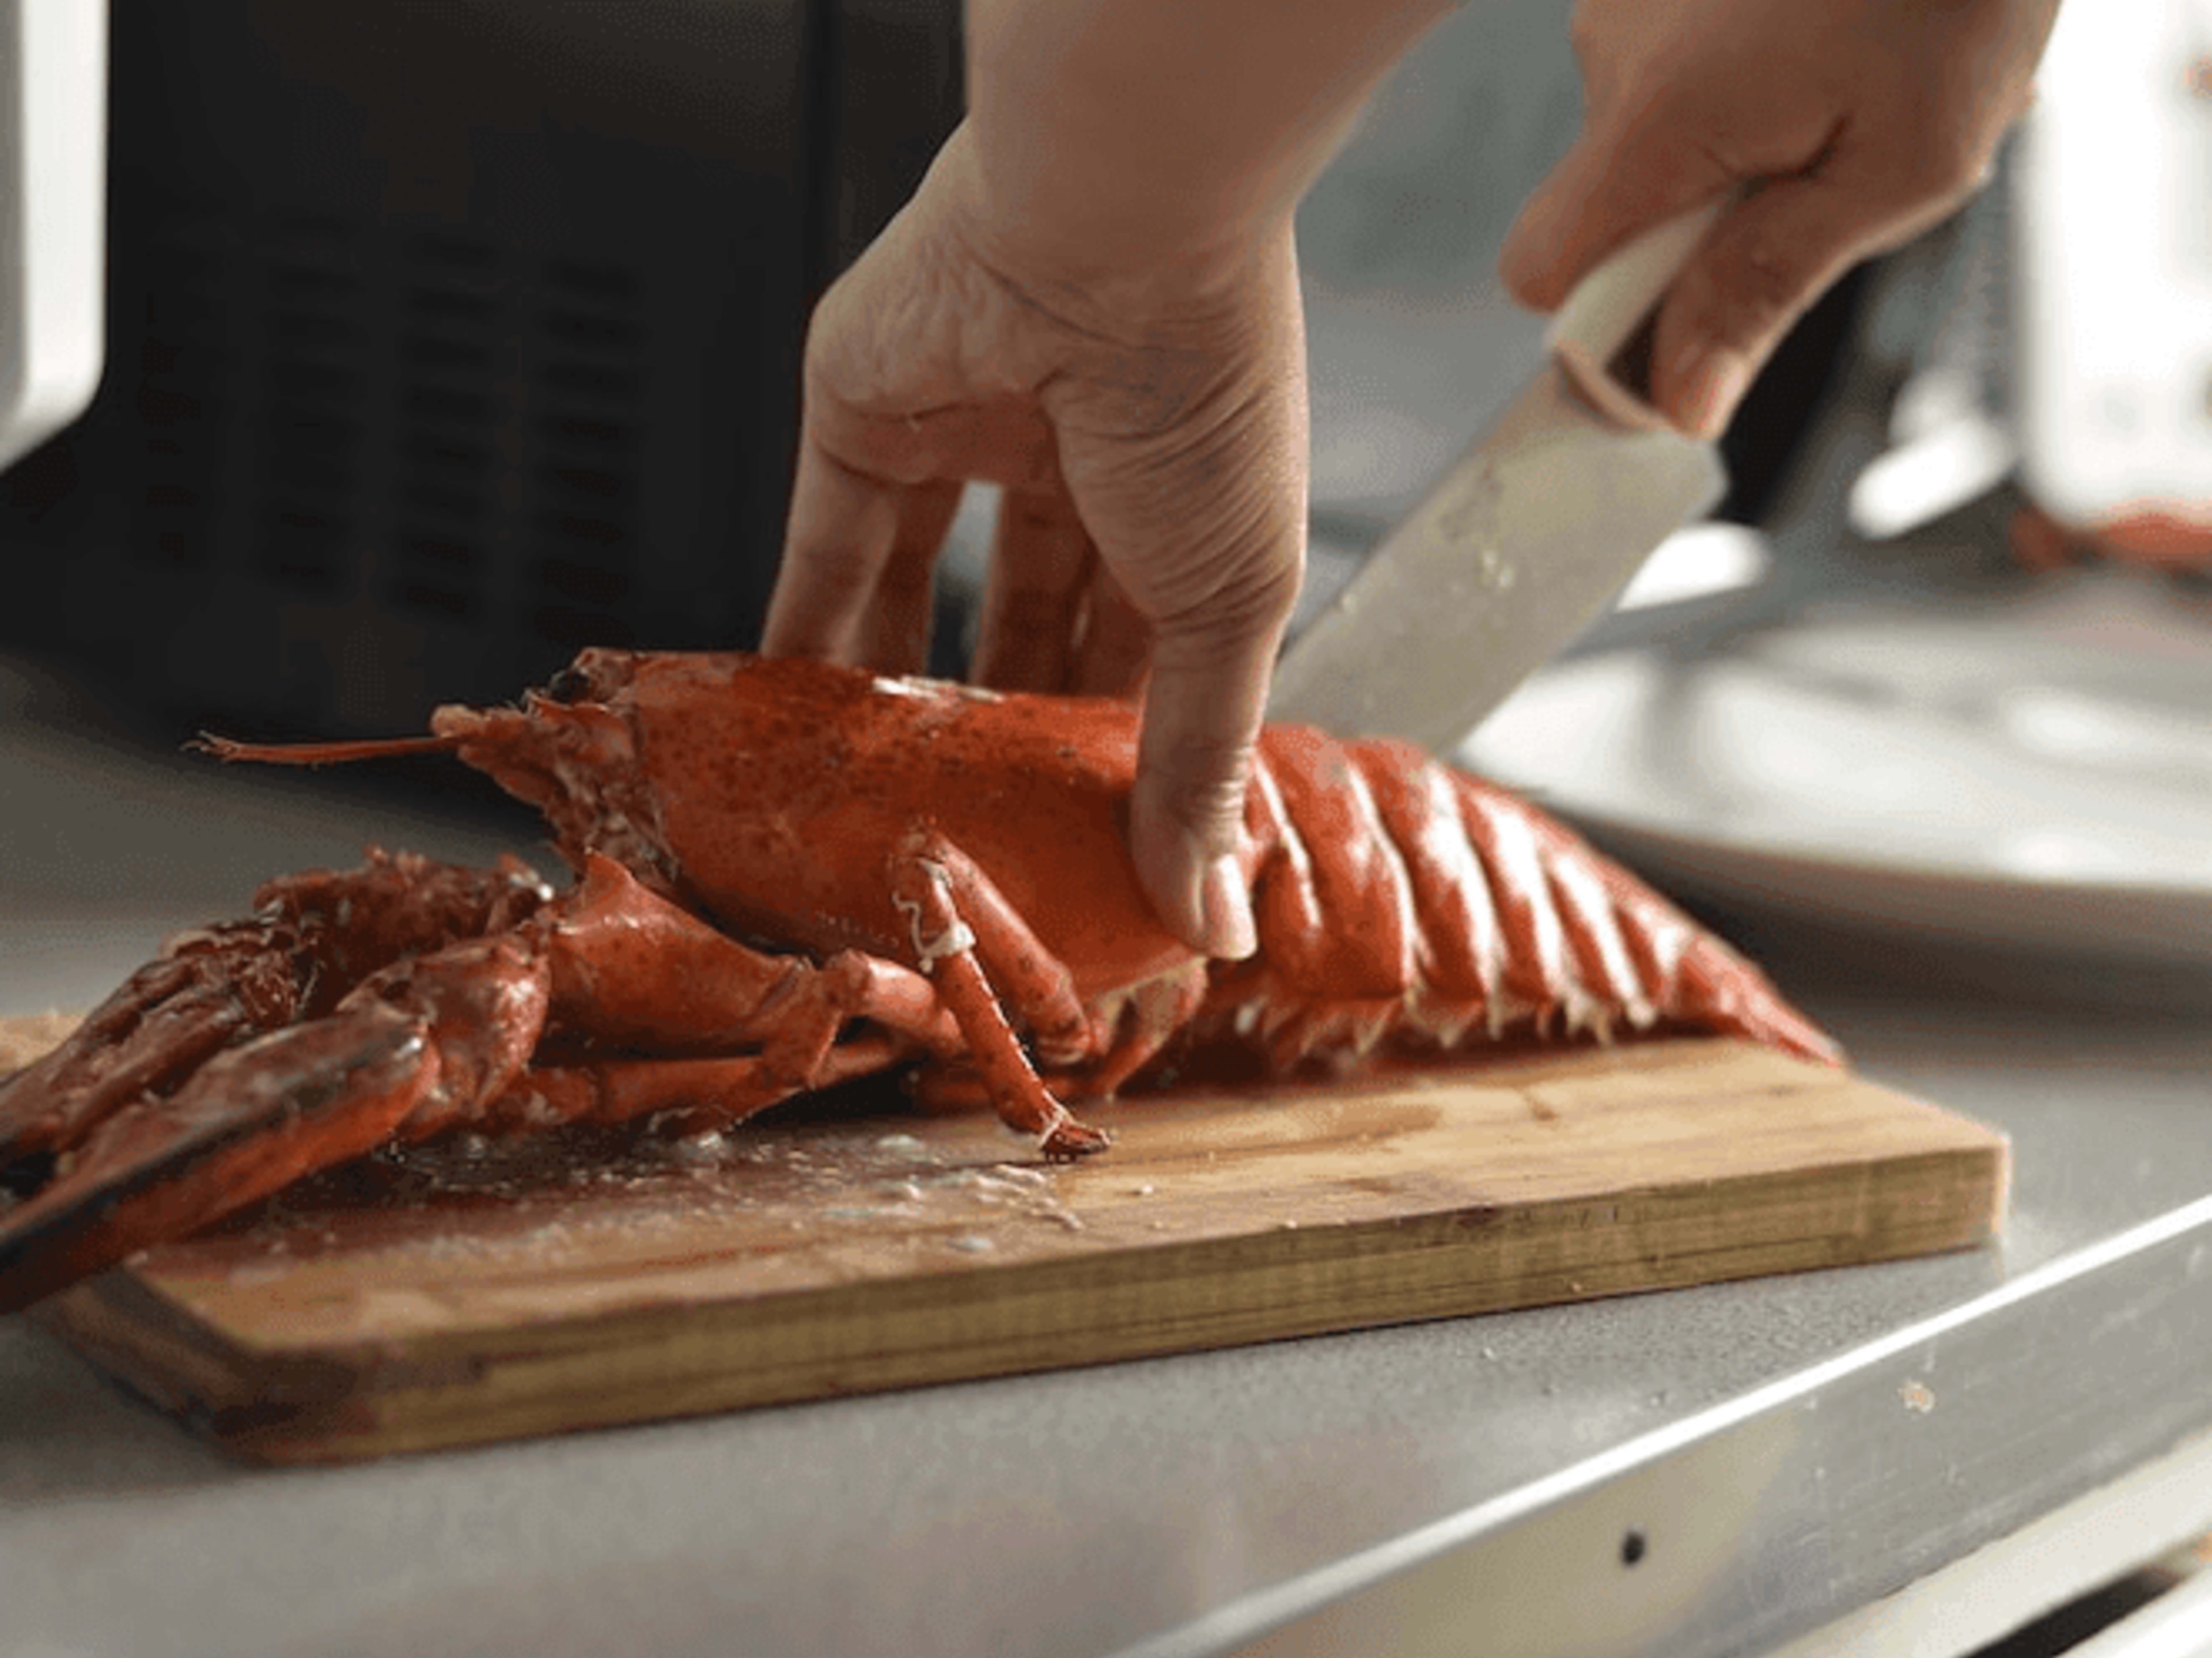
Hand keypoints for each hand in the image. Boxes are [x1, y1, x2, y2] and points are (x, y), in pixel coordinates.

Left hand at [762, 126, 1306, 959]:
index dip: (1111, 757)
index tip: (1085, 858)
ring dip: (903, 697)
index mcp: (1184, 507)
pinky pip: (826, 546)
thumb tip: (1213, 916)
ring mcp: (966, 435)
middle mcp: (1077, 469)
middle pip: (1026, 633)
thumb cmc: (1205, 394)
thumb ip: (1201, 761)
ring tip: (882, 805)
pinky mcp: (864, 416)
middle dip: (1003, 739)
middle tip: (978, 844)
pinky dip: (808, 633)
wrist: (1112, 228)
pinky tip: (794, 722)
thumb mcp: (1231, 605)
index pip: (1140, 659)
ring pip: (923, 595)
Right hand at [1500, 0, 2058, 436]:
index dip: (1603, 329)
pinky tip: (1827, 53)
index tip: (1690, 341)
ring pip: (1645, 152)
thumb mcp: (1903, 164)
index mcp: (1661, 114)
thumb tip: (1679, 401)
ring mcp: (1627, 7)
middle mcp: (1615, 53)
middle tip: (1813, 199)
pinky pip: (1673, 85)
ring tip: (1845, 106)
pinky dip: (1742, 99)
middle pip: (1597, 219)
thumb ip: (1770, 288)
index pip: (1545, 275)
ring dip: (1730, 164)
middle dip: (1690, 242)